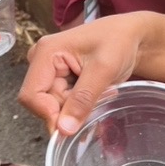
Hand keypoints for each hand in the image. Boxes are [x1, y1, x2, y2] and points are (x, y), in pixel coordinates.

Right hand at [21, 15, 145, 135]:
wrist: (132, 36)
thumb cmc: (120, 41)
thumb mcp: (104, 69)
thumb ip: (82, 98)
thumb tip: (63, 130)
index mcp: (46, 51)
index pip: (32, 95)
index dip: (48, 114)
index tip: (72, 125)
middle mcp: (41, 61)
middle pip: (43, 102)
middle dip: (69, 108)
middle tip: (98, 97)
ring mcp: (49, 70)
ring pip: (54, 106)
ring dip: (77, 106)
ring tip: (101, 90)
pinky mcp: (58, 79)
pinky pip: (62, 103)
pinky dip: (79, 104)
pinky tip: (96, 91)